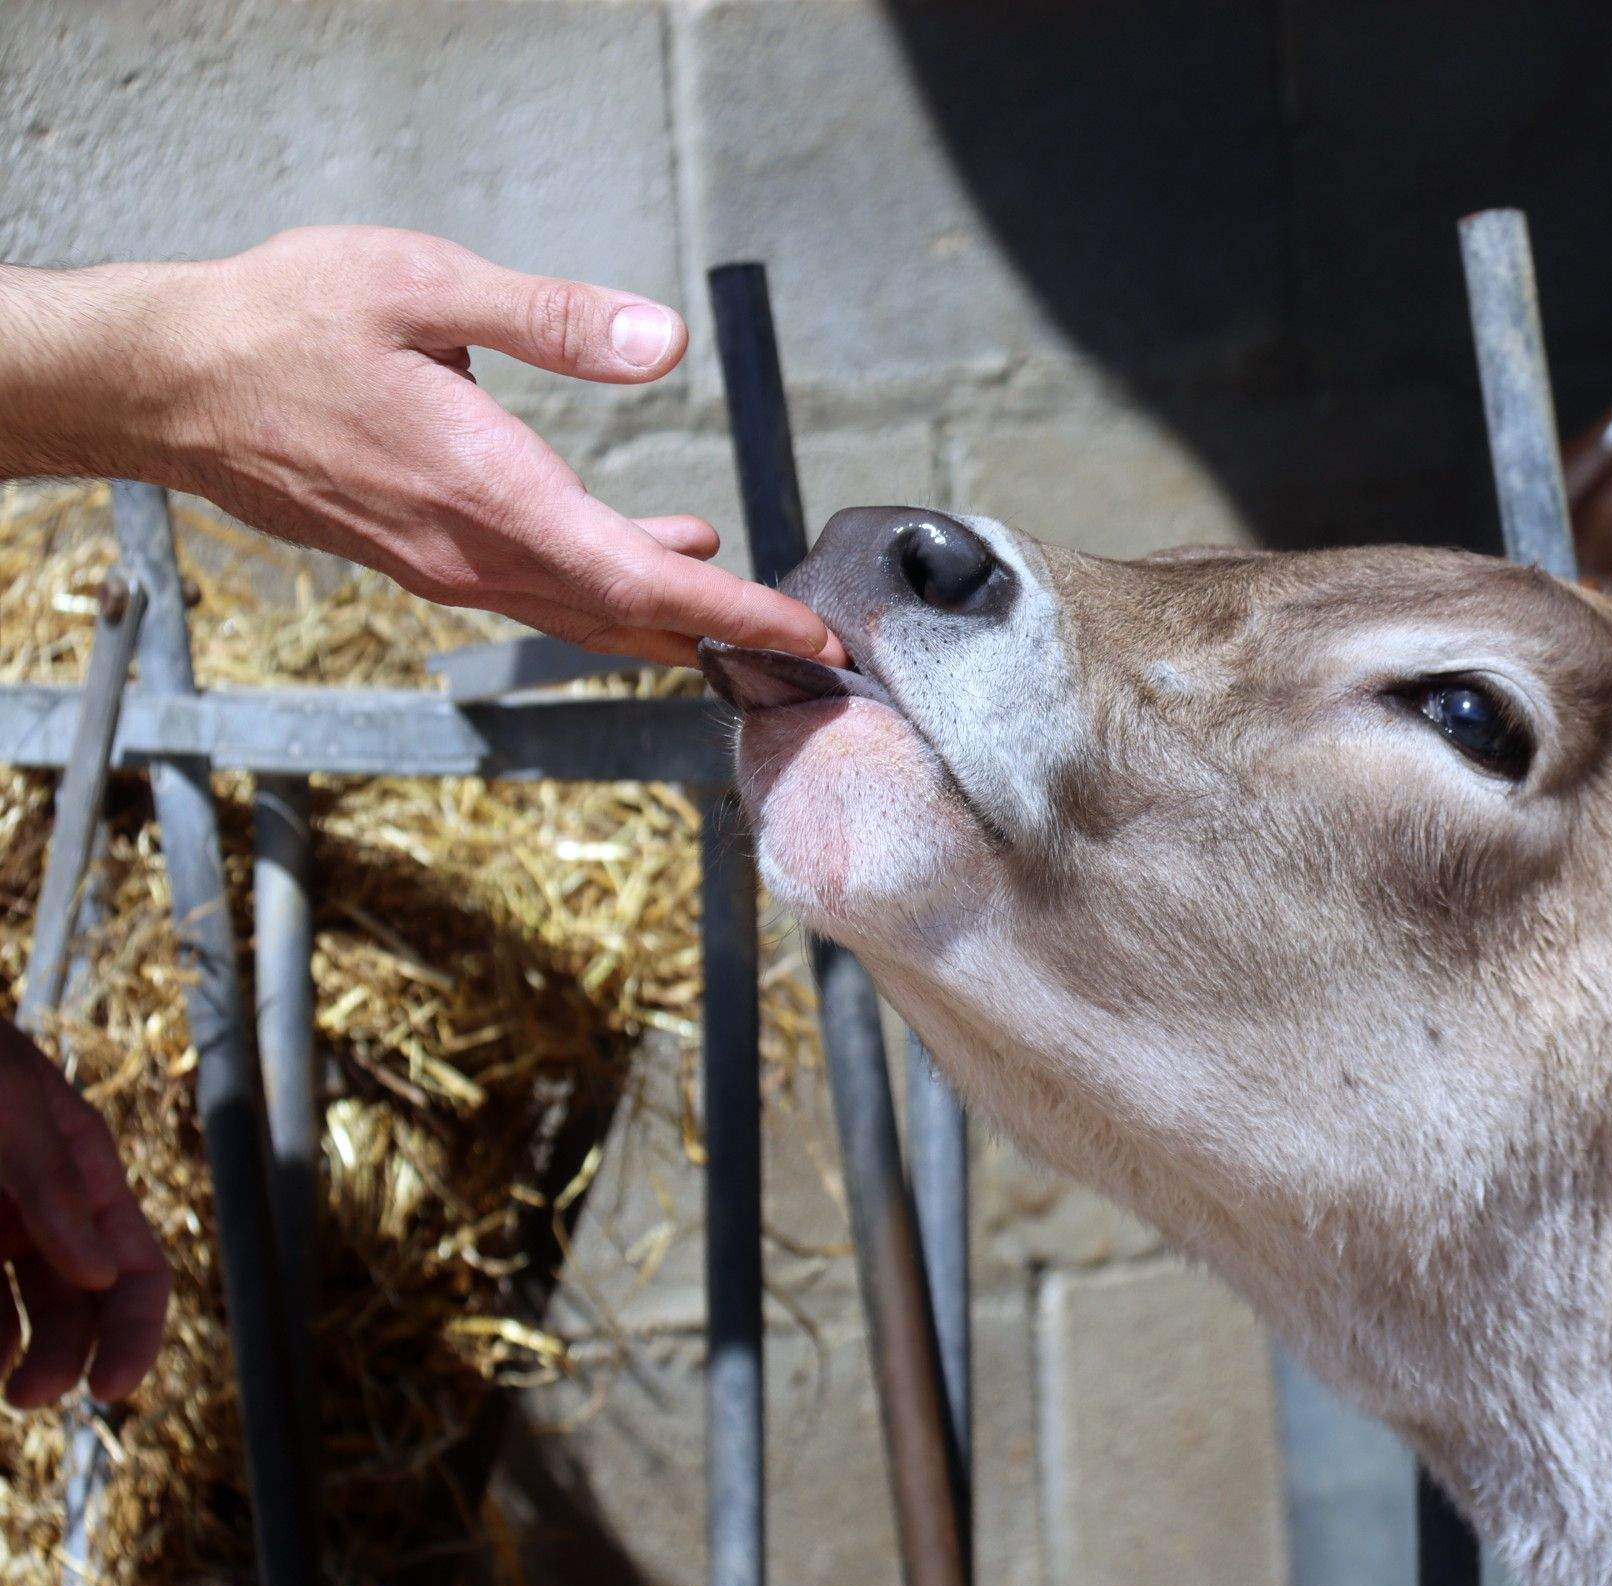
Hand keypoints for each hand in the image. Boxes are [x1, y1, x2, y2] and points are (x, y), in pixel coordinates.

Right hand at [0, 227, 835, 667]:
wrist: (168, 384)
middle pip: (625, 618)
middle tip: (806, 638)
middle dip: (724, 633)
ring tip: (749, 599)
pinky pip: (542, 591)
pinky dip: (612, 586)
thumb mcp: (422, 284)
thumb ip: (553, 317)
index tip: (806, 634)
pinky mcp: (425, 558)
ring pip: (584, 612)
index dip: (734, 614)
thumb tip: (665, 340)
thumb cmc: (284, 324)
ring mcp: (445, 566)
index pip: (638, 579)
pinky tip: (657, 547)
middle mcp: (472, 552)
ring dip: (672, 614)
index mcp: (488, 493)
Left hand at [0, 1019, 168, 1405]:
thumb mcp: (7, 1104)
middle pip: (72, 1308)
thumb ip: (54, 1186)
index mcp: (81, 1179)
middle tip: (25, 1397)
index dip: (134, 1332)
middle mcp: (35, 1216)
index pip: (137, 1270)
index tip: (107, 1387)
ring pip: (3, 1315)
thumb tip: (105, 1274)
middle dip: (59, 1357)